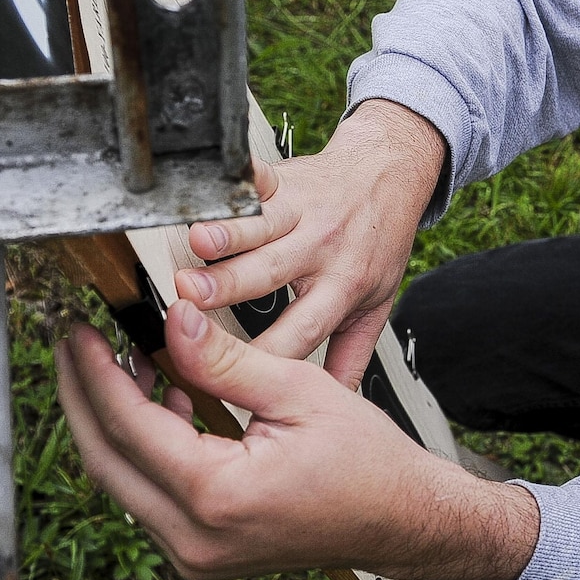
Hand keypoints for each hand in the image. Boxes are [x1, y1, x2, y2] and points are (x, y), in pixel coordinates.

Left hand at [55, 301, 539, 579]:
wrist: (402, 519)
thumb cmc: (367, 461)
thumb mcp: (299, 390)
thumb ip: (226, 360)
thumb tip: (173, 322)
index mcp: (216, 495)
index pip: (127, 425)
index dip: (95, 372)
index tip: (79, 331)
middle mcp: (194, 537)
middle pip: (105, 460)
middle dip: (83, 396)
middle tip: (75, 344)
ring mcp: (194, 553)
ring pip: (122, 481)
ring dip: (114, 421)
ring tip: (125, 360)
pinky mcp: (201, 553)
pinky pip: (151, 496)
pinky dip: (146, 448)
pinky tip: (165, 401)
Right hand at [177, 99, 443, 387]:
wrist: (390, 176)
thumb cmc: (377, 242)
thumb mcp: (374, 304)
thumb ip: (349, 355)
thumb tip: (330, 403)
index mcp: (341, 287)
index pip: (301, 330)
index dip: (263, 353)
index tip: (221, 370)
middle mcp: (320, 249)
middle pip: (271, 272)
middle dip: (229, 286)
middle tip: (189, 297)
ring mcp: (301, 211)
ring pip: (258, 224)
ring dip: (226, 232)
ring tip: (195, 241)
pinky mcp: (285, 179)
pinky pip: (256, 178)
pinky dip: (234, 180)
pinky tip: (210, 183)